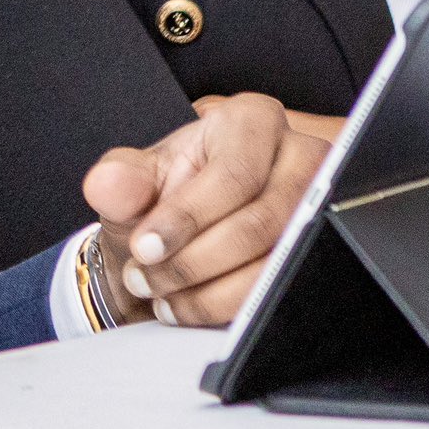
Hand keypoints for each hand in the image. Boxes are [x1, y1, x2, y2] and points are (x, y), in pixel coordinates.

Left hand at [80, 92, 327, 326]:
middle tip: (144, 278)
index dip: (187, 217)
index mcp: (252, 120)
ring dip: (209, 292)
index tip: (145, 248)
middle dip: (193, 262)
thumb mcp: (134, 180)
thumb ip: (120, 179)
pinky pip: (285, 290)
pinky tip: (189, 307)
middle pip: (259, 223)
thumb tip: (106, 183)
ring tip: (161, 295)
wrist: (180, 230)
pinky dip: (229, 308)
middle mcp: (298, 156)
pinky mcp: (321, 249)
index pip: (233, 174)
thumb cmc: (164, 193)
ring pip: (276, 263)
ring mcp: (320, 205)